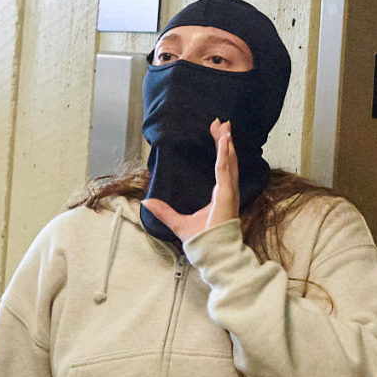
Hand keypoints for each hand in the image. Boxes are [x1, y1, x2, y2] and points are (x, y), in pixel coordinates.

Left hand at [141, 120, 238, 244]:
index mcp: (219, 194)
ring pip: (229, 162)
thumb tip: (147, 202)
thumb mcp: (177, 223)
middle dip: (225, 140)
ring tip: (225, 127)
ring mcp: (228, 192)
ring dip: (227, 144)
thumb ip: (164, 211)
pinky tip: (225, 143)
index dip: (221, 150)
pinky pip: (225, 172)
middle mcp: (226, 191)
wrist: (211, 254)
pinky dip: (225, 156)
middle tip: (223, 123)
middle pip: (228, 160)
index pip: (222, 166)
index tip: (218, 134)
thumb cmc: (202, 241)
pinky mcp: (227, 195)